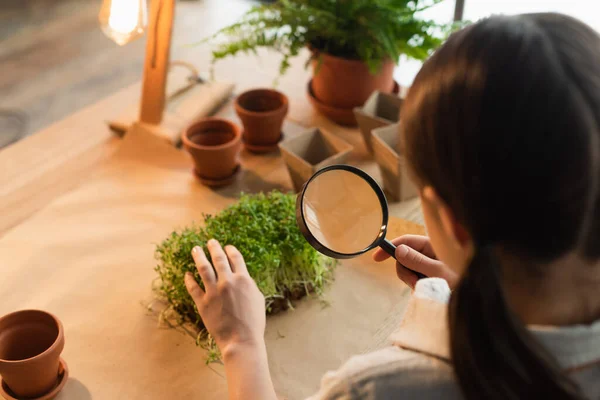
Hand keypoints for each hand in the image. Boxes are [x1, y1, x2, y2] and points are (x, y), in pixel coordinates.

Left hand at [184, 239, 265, 355]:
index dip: (231, 250)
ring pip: (203, 268)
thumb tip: (242, 277)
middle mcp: (228, 282)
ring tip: (195, 249)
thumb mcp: (258, 299)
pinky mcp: (203, 303)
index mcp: (243, 279)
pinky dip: (189, 279)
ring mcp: (214, 292)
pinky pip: (193, 287)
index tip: (227, 247)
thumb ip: (249, 285)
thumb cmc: (253, 322)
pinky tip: (187, 274)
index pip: (236, 258)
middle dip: (214, 247)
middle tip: (210, 241)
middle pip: (219, 259)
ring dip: (199, 256)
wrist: (241, 340)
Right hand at [373, 235, 457, 289]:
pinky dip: (417, 285)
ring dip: (412, 280)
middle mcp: (429, 252)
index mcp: (432, 245)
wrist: (474, 296)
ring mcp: (428, 263)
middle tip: (414, 283)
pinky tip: (428, 290)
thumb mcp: (439, 271)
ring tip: (426, 288)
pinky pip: (414, 278)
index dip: (390, 247)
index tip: (377, 258)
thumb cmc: (462, 280)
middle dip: (405, 271)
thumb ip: (417, 261)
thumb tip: (398, 250)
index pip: (405, 241)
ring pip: (408, 269)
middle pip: (403, 257)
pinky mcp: (428, 274)